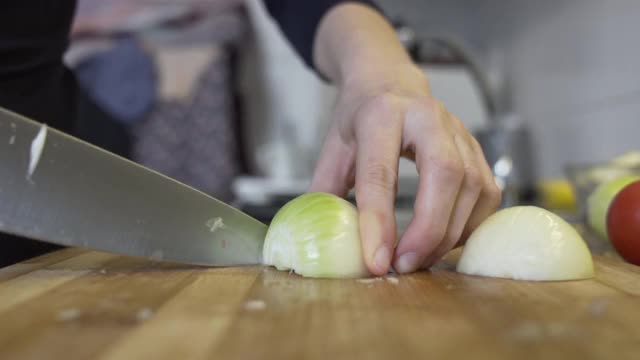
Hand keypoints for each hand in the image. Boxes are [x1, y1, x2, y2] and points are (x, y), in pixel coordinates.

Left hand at [309, 63, 501, 274]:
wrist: (391, 83)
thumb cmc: (360, 118)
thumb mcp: (333, 148)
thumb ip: (325, 191)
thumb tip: (325, 240)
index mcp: (380, 114)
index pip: (381, 171)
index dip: (378, 220)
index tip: (377, 260)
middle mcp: (427, 116)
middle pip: (444, 174)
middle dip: (428, 229)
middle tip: (405, 264)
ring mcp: (459, 130)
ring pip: (472, 186)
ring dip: (448, 234)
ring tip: (418, 258)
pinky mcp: (477, 148)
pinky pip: (487, 193)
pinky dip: (469, 226)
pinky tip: (444, 241)